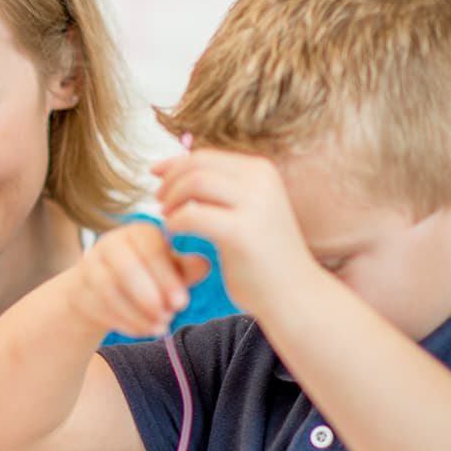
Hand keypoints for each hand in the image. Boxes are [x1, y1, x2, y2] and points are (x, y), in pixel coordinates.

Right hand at [69, 222, 211, 337]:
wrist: (106, 290)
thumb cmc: (150, 277)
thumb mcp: (172, 273)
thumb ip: (187, 269)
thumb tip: (205, 264)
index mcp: (140, 232)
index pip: (152, 251)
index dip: (167, 279)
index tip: (183, 304)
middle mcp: (112, 241)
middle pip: (126, 268)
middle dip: (149, 297)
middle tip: (169, 318)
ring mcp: (90, 263)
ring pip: (109, 289)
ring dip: (137, 313)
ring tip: (159, 328)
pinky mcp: (79, 285)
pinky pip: (99, 305)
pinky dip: (124, 322)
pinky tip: (143, 331)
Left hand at [152, 147, 318, 319]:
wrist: (294, 294)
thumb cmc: (264, 256)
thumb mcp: (250, 210)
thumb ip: (225, 189)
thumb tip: (184, 168)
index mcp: (262, 171)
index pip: (205, 157)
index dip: (174, 165)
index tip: (156, 176)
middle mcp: (261, 180)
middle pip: (196, 166)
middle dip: (169, 182)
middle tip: (159, 202)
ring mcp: (254, 204)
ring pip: (193, 184)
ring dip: (171, 201)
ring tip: (167, 219)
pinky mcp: (241, 232)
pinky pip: (192, 216)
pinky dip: (175, 223)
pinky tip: (173, 236)